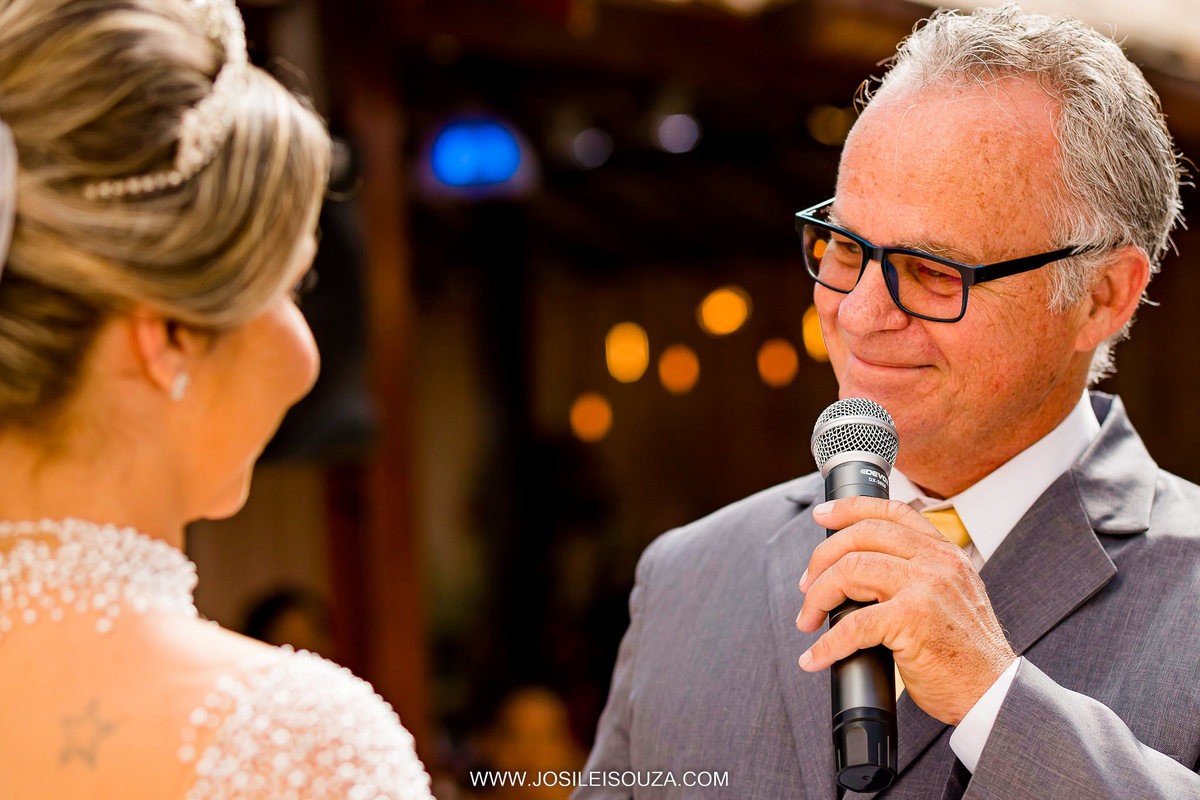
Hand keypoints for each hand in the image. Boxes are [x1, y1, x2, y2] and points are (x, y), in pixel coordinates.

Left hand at [796, 496, 1016, 724]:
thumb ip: (915, 572)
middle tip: (807, 587)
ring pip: (849, 571)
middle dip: (822, 559)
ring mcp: (926, 587)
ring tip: (808, 620)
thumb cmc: (964, 652)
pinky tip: (816, 657)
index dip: (850, 508)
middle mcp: (936, 561)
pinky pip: (853, 624)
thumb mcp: (949, 594)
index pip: (891, 512)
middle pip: (860, 537)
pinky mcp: (912, 620)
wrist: (994, 692)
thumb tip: (854, 571)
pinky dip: (827, 644)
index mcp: (944, 552)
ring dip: (818, 597)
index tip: (822, 515)